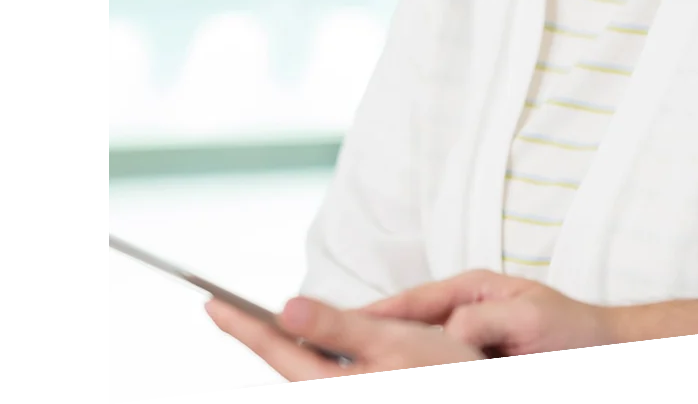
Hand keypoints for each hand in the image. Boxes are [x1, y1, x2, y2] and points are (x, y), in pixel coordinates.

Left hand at [206, 296, 484, 379]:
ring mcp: (350, 392)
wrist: (487, 383)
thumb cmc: (444, 372)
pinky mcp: (364, 390)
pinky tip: (329, 347)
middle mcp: (334, 393)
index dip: (242, 324)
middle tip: (235, 313)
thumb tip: (286, 308)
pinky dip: (318, 359)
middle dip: (266, 338)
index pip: (275, 346)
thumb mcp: (394, 339)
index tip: (210, 304)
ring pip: (308, 374)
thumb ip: (337, 324)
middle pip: (287, 365)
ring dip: (294, 349)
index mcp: (331, 384)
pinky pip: (328, 377)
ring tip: (284, 328)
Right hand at [364, 270, 619, 355]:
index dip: (376, 313)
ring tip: (350, 375)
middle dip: (371, 338)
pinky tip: (392, 378)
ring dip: (391, 362)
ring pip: (416, 351)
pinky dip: (415, 371)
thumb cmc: (574, 331)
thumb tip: (446, 333)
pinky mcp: (473, 363)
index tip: (342, 325)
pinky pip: (436, 367)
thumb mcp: (530, 319)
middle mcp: (464, 312)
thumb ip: (485, 319)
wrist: (604, 350)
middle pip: (406, 324)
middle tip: (331, 356)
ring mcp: (467, 339)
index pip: (414, 300)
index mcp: (474, 289)